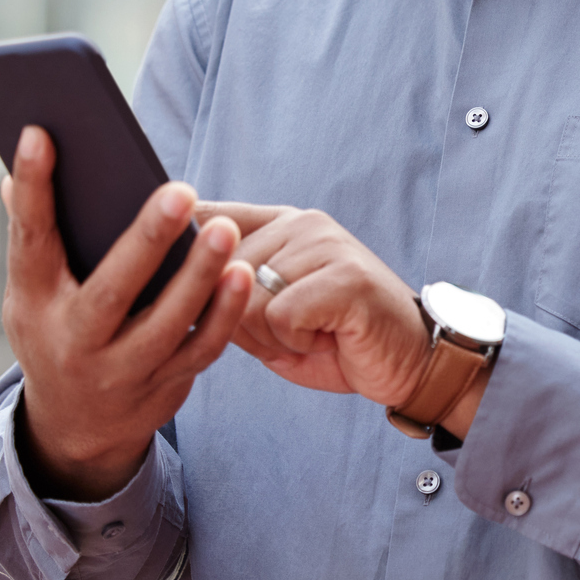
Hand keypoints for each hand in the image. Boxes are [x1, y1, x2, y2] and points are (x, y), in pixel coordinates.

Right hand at [2, 127, 253, 500]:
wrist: (73, 428)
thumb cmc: (56, 330)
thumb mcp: (33, 291)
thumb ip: (39, 233)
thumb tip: (27, 158)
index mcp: (34, 302)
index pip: (30, 238)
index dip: (33, 187)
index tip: (42, 134)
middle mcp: (72, 340)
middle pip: (110, 291)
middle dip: (146, 241)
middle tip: (181, 190)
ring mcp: (119, 370)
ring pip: (164, 324)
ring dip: (198, 278)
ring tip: (224, 231)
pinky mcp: (164, 387)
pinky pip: (200, 349)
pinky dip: (223, 314)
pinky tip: (242, 274)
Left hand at [197, 202, 489, 437]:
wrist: (408, 361)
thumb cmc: (336, 340)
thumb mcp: (270, 313)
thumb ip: (229, 291)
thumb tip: (171, 283)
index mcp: (282, 223)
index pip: (210, 218)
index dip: (186, 253)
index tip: (180, 277)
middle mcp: (303, 223)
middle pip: (222, 273)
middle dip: (242, 321)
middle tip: (289, 332)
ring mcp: (327, 244)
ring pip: (248, 298)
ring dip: (272, 335)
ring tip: (311, 333)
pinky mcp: (345, 276)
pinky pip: (281, 316)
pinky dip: (296, 342)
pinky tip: (327, 337)